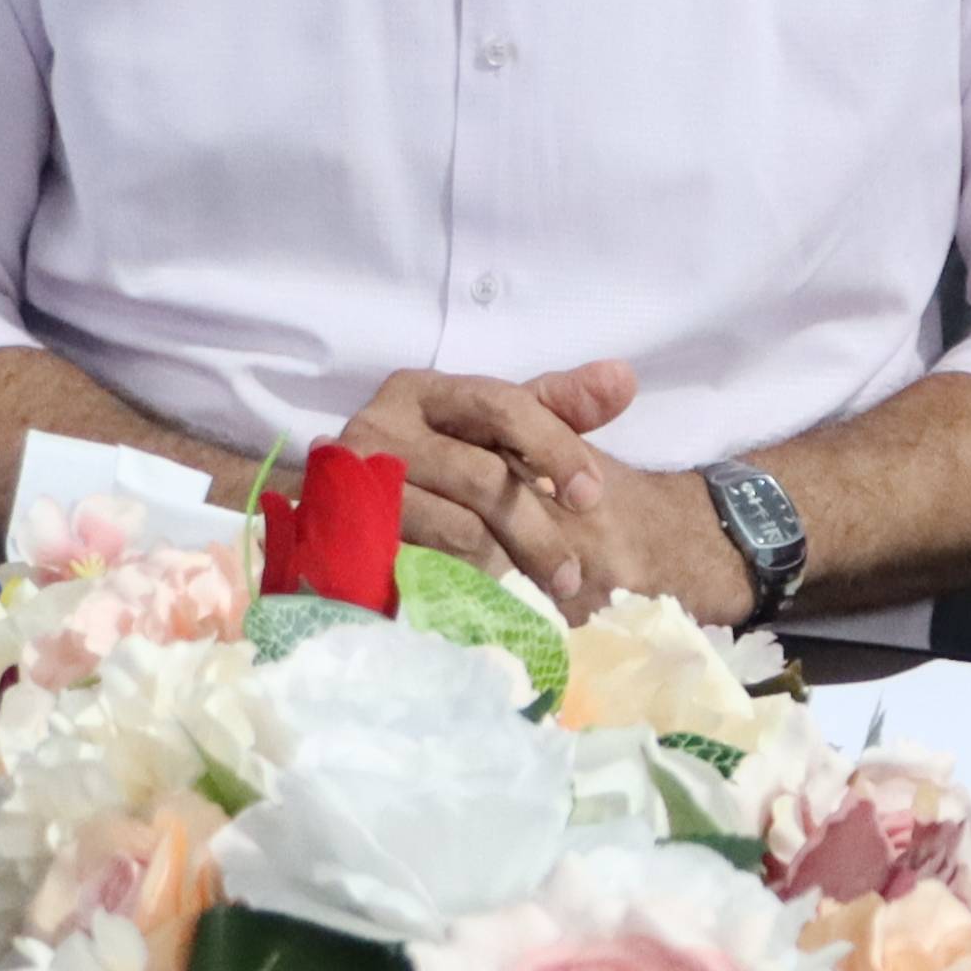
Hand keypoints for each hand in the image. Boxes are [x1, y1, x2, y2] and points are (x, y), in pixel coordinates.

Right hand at [333, 361, 640, 583]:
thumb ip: (557, 406)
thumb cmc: (439, 465)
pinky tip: (484, 592)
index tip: (591, 495)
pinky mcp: (347, 540)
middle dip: (538, 530)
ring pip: (457, 529)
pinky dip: (464, 582)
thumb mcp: (494, 430)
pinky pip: (427, 567)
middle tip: (571, 575)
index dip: (555, 447)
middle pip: (483, 476)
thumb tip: (623, 379)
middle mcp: (381, 426)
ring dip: (502, 562)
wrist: (347, 517)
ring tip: (524, 584)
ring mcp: (356, 485)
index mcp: (422, 390)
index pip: (502, 405)